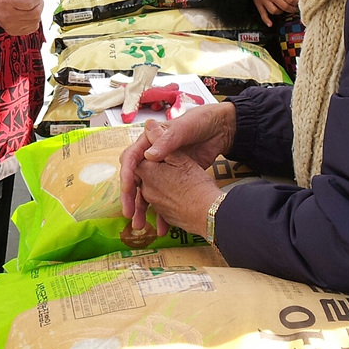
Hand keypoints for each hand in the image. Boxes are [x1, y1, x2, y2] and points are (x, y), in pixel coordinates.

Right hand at [0, 0, 43, 35]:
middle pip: (34, 12)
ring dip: (38, 11)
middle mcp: (8, 16)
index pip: (28, 2)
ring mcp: (12, 26)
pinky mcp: (15, 32)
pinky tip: (29, 13)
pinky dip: (35, 19)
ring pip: (36, 20)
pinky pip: (34, 27)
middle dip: (40, 3)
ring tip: (33, 5)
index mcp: (6, 2)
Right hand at [120, 105, 236, 224]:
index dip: (128, 174)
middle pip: (136, 179)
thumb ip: (167, 141)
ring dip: (143, 209)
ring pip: (147, 192)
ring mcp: (163, 170)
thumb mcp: (184, 129)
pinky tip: (161, 226)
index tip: (128, 188)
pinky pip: (163, 199)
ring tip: (140, 225)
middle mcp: (152, 157)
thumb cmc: (200, 122)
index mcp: (149, 142)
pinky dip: (161, 213)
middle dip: (130, 197)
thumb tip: (148, 155)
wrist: (221, 130)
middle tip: (128, 212)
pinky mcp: (174, 181)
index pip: (131, 158)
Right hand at [250, 0, 297, 27]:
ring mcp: (263, 0)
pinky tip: (270, 24)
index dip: (296, 2)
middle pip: (284, 6)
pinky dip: (266, 20)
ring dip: (281, 12)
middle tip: (295, 9)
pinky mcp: (257, 3)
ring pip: (274, 11)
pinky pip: (262, 14)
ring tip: (284, 10)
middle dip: (292, 9)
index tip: (299, 3)